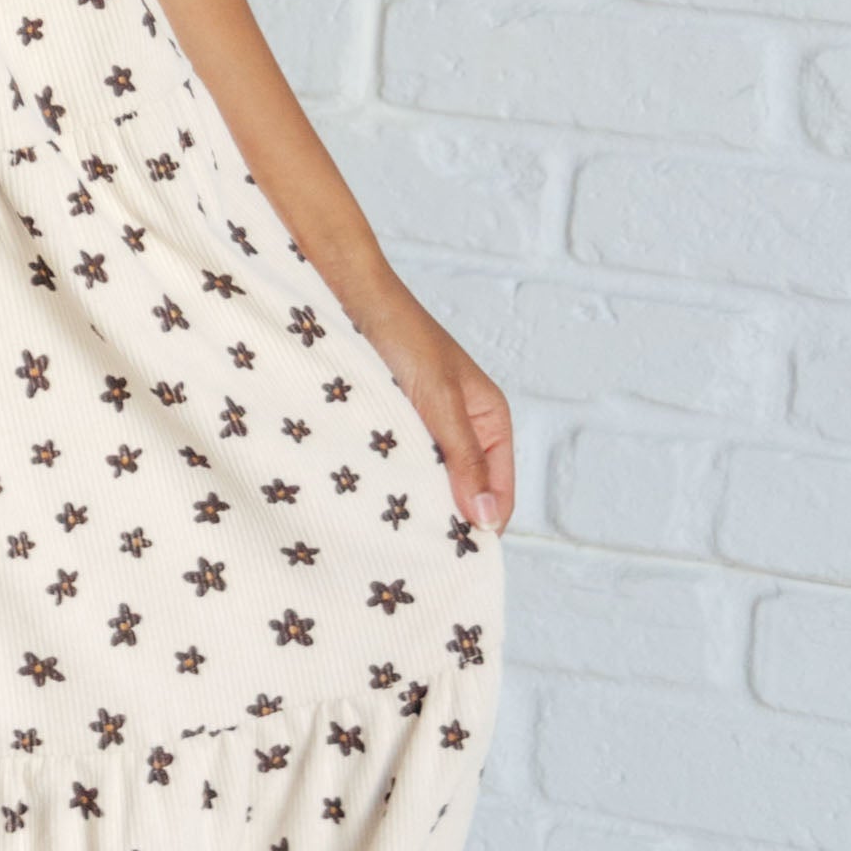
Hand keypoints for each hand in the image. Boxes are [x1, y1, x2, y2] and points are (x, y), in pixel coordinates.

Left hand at [348, 272, 515, 533]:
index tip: (452, 558)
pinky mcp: (394, 424)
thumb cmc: (402, 335)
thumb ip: (463, 457)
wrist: (350, 292)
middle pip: (466, 492)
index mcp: (492, 419)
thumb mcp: (439, 399)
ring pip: (430, 481)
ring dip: (414, 503)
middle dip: (446, 518)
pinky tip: (369, 502)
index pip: (500, 493)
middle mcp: (465, 428)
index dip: (481, 526)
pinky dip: (390, 482)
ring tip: (391, 533)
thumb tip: (486, 518)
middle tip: (416, 553)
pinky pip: (399, 465)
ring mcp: (428, 428)